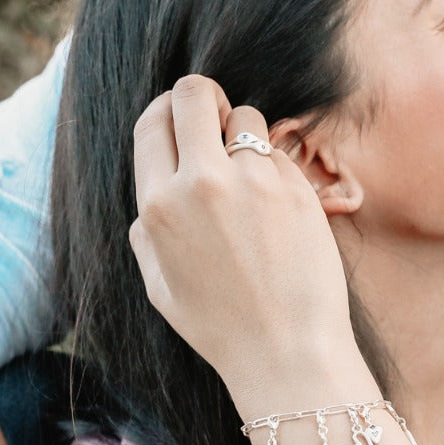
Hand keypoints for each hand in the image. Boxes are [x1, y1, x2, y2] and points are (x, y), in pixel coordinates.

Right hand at [128, 75, 357, 396]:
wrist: (287, 350)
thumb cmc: (221, 325)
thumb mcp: (159, 284)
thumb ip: (147, 231)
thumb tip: (155, 191)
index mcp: (159, 205)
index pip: (152, 121)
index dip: (166, 109)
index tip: (180, 114)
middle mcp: (203, 182)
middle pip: (195, 94)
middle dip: (202, 97)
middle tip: (214, 116)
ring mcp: (255, 180)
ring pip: (246, 116)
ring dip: (244, 133)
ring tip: (249, 173)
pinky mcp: (296, 187)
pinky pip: (279, 152)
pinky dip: (275, 166)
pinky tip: (277, 205)